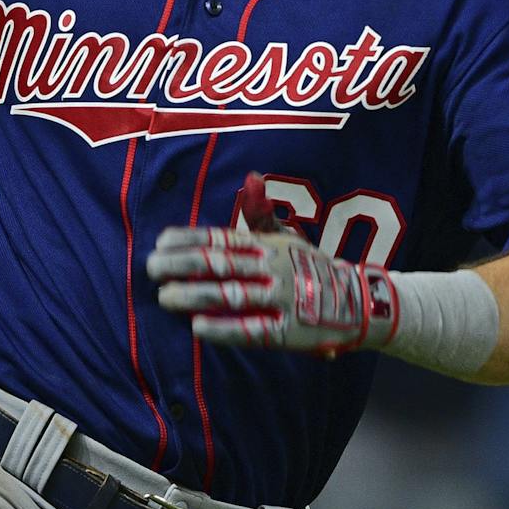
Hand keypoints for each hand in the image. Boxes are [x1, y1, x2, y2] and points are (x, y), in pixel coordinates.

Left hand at [146, 176, 397, 357]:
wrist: (358, 302)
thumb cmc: (310, 268)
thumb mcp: (289, 237)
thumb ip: (262, 213)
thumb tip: (251, 176)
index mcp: (267, 245)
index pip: (221, 238)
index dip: (189, 239)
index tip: (159, 242)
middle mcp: (272, 268)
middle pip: (220, 264)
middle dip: (182, 265)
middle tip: (150, 268)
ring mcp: (281, 299)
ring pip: (232, 295)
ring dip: (195, 296)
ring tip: (165, 297)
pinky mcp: (288, 332)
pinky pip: (252, 330)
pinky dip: (224, 329)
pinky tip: (197, 328)